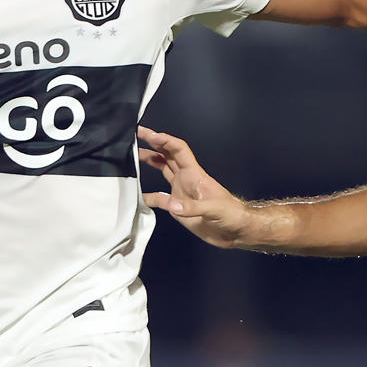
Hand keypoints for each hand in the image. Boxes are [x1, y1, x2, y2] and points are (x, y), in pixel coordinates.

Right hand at [138, 126, 258, 248]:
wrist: (235, 232)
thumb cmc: (231, 215)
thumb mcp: (214, 209)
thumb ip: (193, 207)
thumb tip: (172, 205)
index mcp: (195, 174)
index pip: (178, 150)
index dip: (165, 141)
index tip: (149, 135)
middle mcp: (186, 178)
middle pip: (167, 155)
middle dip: (153, 143)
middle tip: (135, 134)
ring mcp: (181, 191)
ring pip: (163, 170)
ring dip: (150, 160)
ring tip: (132, 155)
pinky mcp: (178, 206)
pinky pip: (159, 198)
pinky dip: (149, 196)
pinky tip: (137, 195)